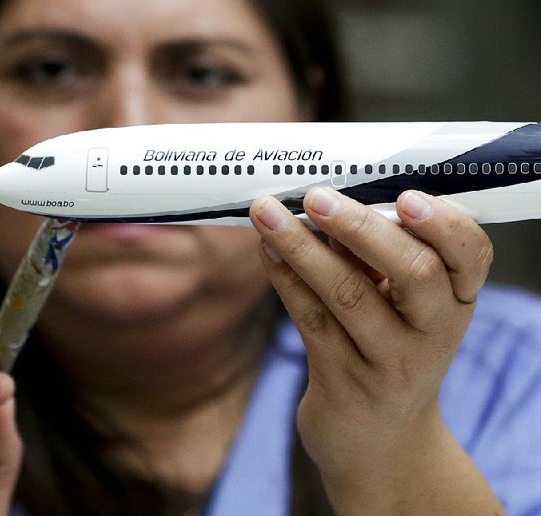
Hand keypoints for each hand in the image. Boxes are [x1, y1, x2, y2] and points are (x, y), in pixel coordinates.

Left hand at [250, 188, 501, 512]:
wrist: (382, 445)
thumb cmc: (392, 356)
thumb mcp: (409, 314)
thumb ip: (384, 261)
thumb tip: (331, 200)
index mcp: (457, 303)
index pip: (472, 255)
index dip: (443, 224)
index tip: (405, 196)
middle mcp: (432, 333)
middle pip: (412, 272)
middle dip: (361, 228)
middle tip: (316, 196)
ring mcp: (388, 362)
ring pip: (348, 294)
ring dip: (302, 247)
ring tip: (266, 213)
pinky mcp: (343, 381)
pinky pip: (311, 319)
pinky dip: (285, 278)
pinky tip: (266, 249)